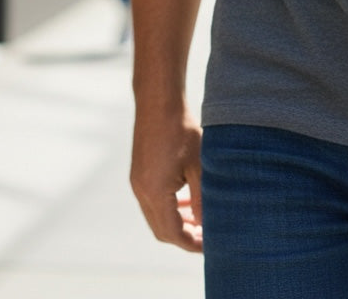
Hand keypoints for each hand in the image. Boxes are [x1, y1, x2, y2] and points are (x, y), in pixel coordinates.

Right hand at [130, 107, 203, 252]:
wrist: (158, 102)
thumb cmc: (181, 129)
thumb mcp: (199, 165)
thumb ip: (201, 198)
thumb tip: (206, 224)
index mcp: (155, 193)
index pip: (173, 233)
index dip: (191, 243)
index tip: (210, 244)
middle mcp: (141, 192)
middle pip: (161, 230)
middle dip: (184, 237)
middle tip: (206, 236)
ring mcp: (137, 183)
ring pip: (156, 216)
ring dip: (176, 222)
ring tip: (199, 221)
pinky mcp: (139, 173)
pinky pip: (152, 201)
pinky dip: (168, 207)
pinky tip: (185, 200)